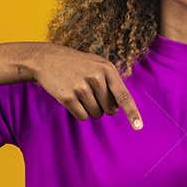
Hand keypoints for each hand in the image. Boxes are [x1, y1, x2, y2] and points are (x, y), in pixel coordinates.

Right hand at [28, 43, 142, 128]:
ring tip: (79, 92)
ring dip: (89, 109)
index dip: (132, 113)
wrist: (47, 59)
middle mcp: (96, 78)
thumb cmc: (77, 64)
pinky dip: (78, 112)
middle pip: (109, 109)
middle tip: (90, 91)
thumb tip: (120, 107)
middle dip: (102, 106)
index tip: (139, 127)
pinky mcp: (68, 97)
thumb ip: (112, 82)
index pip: (123, 96)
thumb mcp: (98, 65)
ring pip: (96, 114)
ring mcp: (81, 87)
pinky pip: (82, 116)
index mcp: (107, 69)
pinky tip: (71, 98)